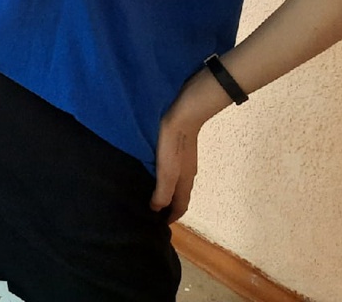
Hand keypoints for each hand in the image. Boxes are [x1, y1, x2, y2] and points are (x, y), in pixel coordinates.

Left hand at [150, 109, 200, 223]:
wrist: (183, 116)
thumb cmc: (173, 146)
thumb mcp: (166, 172)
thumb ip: (163, 192)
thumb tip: (156, 209)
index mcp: (186, 183)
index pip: (181, 207)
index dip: (172, 217)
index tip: (160, 224)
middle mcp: (188, 175)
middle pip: (180, 197)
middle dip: (170, 207)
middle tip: (154, 211)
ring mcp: (186, 162)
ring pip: (178, 184)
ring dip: (168, 193)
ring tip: (153, 194)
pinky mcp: (180, 151)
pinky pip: (174, 172)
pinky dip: (167, 179)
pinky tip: (156, 173)